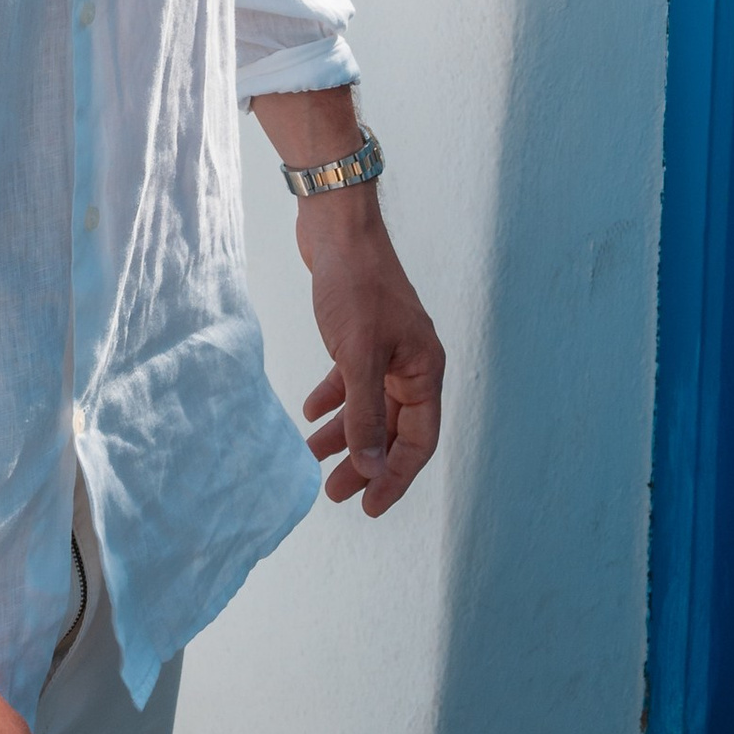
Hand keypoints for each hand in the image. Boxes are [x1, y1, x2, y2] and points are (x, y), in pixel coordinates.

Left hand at [297, 188, 444, 513]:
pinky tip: (308, 413)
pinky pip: (352, 380)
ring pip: (369, 406)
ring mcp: (387, 348)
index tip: (368, 507)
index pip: (419, 441)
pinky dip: (333, 399)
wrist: (337, 226)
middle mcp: (412, 362)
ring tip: (312, 458)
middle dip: (365, 461)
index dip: (396, 476)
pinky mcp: (362, 333)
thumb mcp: (358, 356)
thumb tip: (369, 468)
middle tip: (333, 493)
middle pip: (393, 429)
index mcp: (425, 369)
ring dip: (344, 434)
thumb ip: (363, 415)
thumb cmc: (354, 285)